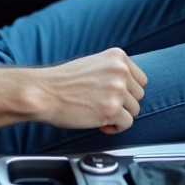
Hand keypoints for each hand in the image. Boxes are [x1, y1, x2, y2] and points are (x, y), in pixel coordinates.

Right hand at [32, 48, 147, 133]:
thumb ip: (112, 71)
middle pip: (139, 95)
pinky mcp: (112, 110)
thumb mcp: (93, 64)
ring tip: (101, 114)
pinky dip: (115, 127)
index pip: (140, 79)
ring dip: (119, 116)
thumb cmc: (63, 81)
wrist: (44, 92)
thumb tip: (129, 87)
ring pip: (134, 110)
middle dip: (124, 104)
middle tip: (105, 106)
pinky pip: (126, 124)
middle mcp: (120, 71)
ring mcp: (117, 90)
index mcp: (117, 57)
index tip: (116, 96)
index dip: (128, 91)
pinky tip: (101, 124)